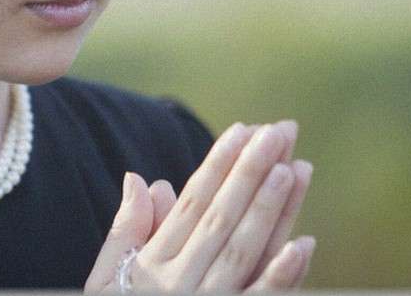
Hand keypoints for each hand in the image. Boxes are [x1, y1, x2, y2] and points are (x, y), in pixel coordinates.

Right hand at [84, 121, 314, 293]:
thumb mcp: (106, 281)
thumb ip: (125, 231)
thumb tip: (140, 179)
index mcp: (153, 264)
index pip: (192, 203)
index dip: (219, 165)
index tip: (243, 129)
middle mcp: (181, 282)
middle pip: (222, 218)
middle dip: (252, 172)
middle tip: (280, 132)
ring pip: (245, 252)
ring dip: (272, 211)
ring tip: (296, 168)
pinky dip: (281, 277)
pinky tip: (305, 245)